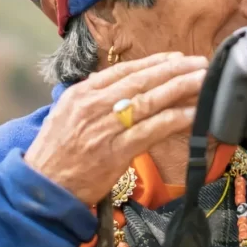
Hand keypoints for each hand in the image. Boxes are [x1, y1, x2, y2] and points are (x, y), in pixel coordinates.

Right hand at [24, 52, 207, 205]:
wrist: (43, 188)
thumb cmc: (57, 152)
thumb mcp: (66, 114)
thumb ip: (92, 97)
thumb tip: (118, 82)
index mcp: (82, 94)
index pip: (124, 70)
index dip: (154, 62)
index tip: (177, 57)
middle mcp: (94, 106)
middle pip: (141, 82)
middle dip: (174, 70)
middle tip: (200, 63)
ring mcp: (105, 129)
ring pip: (150, 102)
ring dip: (180, 89)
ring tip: (203, 82)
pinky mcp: (116, 152)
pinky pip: (152, 131)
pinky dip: (175, 120)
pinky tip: (194, 114)